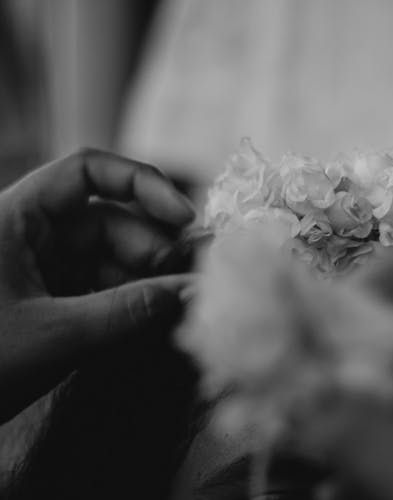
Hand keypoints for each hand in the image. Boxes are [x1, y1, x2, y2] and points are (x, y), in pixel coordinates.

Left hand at [0, 149, 194, 423]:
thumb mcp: (57, 335)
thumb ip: (131, 311)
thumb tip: (195, 292)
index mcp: (17, 217)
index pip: (88, 170)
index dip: (143, 184)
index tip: (185, 217)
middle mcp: (30, 234)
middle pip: (111, 221)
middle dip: (154, 250)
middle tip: (194, 283)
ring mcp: (39, 269)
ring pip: (110, 259)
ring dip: (146, 281)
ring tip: (178, 308)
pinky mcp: (45, 301)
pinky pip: (99, 288)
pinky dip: (128, 301)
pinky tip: (153, 320)